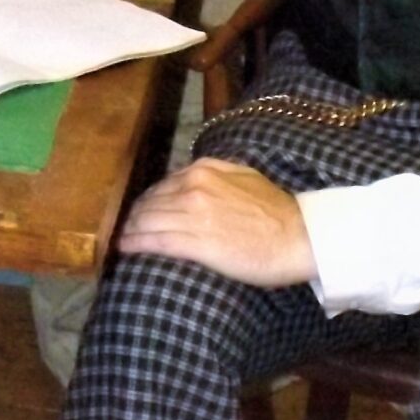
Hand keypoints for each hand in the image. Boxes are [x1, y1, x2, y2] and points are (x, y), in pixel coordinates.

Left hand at [117, 159, 314, 287]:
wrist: (297, 237)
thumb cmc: (276, 211)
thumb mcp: (244, 175)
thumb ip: (214, 172)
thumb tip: (191, 175)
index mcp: (204, 171)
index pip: (161, 185)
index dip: (147, 201)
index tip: (140, 213)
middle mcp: (193, 188)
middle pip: (149, 203)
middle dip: (134, 216)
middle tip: (125, 228)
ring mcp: (193, 215)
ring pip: (147, 221)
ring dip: (130, 230)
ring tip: (122, 239)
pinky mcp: (195, 242)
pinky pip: (156, 241)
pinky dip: (136, 243)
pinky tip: (125, 247)